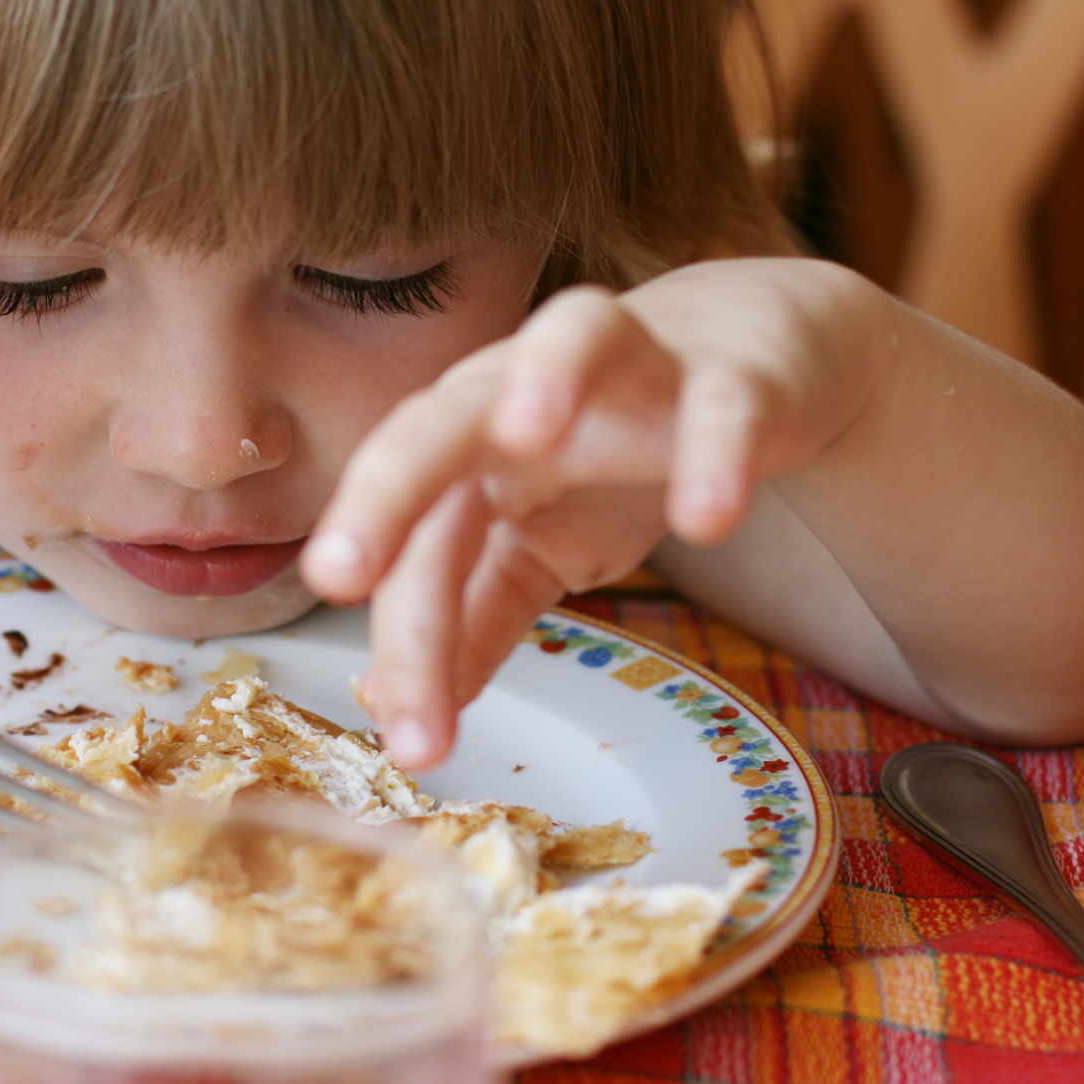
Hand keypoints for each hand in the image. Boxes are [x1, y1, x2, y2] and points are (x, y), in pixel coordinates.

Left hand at [300, 257, 891, 768]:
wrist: (746, 362)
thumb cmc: (617, 447)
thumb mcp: (542, 543)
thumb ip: (477, 613)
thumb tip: (401, 706)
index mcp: (466, 444)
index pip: (419, 543)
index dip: (408, 641)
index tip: (413, 743)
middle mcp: (522, 389)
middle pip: (436, 422)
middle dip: (382, 494)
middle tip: (337, 575)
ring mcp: (626, 367)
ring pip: (571, 340)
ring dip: (544, 378)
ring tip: (525, 438)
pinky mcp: (727, 376)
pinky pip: (719, 404)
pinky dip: (713, 449)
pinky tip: (706, 517)